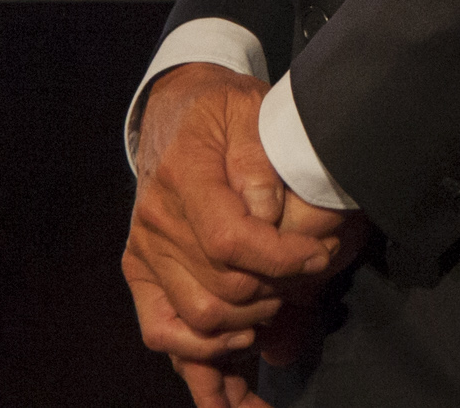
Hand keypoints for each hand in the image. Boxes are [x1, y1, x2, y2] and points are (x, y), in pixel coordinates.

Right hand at [120, 66, 363, 398]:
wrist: (177, 110)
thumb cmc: (224, 110)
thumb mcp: (251, 109)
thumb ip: (259, 158)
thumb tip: (267, 214)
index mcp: (184, 174)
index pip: (231, 240)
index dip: (282, 259)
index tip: (318, 254)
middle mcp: (156, 218)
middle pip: (222, 287)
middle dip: (278, 290)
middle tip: (309, 274)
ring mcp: (144, 250)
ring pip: (201, 317)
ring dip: (252, 321)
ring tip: (282, 298)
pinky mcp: (140, 272)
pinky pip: (161, 331)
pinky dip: (202, 350)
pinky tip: (241, 340)